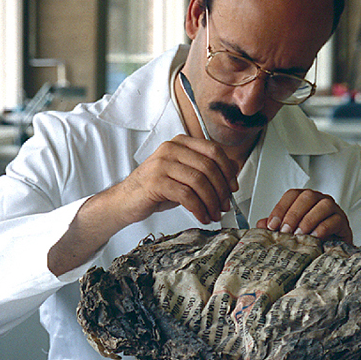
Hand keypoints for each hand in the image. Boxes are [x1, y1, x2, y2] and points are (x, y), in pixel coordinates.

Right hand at [104, 135, 239, 226]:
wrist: (126, 200)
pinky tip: (202, 216)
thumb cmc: (157, 188)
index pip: (213, 151)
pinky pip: (186, 195)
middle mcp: (171, 148)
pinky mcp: (155, 181)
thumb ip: (207, 169)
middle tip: (225, 206)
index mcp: (181, 143)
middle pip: (208, 167)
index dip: (227, 170)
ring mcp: (162, 164)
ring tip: (214, 214)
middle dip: (221, 190)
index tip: (233, 188)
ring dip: (211, 202)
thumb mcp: (185, 175)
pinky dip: (199, 208)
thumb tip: (234, 169)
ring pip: (199, 181)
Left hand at [256, 188, 352, 243]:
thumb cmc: (308, 238)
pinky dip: (323, 228)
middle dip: (293, 214)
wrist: (329, 251)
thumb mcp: (289, 232)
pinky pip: (335, 220)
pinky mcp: (343, 222)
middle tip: (285, 231)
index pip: (292, 195)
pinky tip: (314, 237)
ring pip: (323, 205)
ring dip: (308, 220)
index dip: (280, 208)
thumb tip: (260, 225)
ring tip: (299, 234)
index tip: (271, 225)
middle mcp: (319, 200)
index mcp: (304, 199)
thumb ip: (274, 227)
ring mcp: (333, 210)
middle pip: (307, 196)